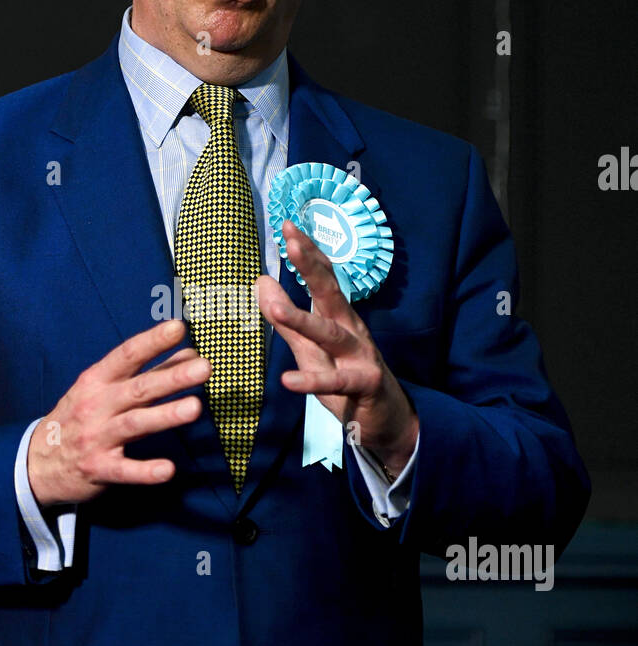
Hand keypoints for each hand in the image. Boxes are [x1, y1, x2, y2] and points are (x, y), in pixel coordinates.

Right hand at [27, 319, 209, 504]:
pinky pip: (125, 470)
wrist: (38, 462)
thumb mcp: (102, 389)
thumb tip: (189, 353)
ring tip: (195, 408)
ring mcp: (96, 438)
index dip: (153, 341)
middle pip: (139, 388)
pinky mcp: (98, 469)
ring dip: (165, 416)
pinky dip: (145, 471)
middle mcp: (97, 406)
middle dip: (172, 377)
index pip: (127, 355)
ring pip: (135, 424)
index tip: (179, 327)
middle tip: (204, 368)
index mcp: (97, 381)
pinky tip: (168, 470)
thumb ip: (147, 373)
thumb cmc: (78, 418)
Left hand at [256, 219, 418, 477]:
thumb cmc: (345, 377)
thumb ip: (285, 319)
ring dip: (302, 320)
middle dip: (312, 266)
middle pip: (331, 293)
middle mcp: (352, 329)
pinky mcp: (363, 384)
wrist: (384, 419)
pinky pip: (335, 382)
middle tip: (292, 241)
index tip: (288, 226)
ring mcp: (360, 355)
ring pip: (330, 334)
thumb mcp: (311, 348)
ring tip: (275, 307)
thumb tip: (261, 281)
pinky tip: (288, 380)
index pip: (323, 278)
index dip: (308, 253)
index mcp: (339, 317)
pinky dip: (311, 381)